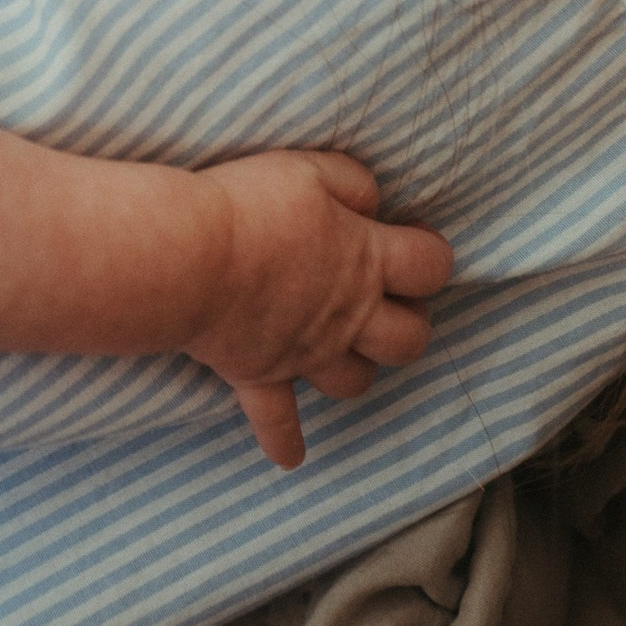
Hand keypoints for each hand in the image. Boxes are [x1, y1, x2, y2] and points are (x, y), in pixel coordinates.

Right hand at [187, 149, 453, 470]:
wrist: (193, 258)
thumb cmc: (251, 205)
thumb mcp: (311, 169)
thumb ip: (353, 183)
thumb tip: (373, 203)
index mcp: (364, 260)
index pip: (430, 266)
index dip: (432, 254)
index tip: (415, 239)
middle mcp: (346, 316)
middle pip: (407, 340)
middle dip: (410, 323)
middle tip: (390, 300)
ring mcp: (305, 353)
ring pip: (355, 383)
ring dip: (358, 370)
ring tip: (347, 350)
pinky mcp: (260, 375)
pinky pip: (277, 422)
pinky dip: (284, 441)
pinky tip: (290, 456)